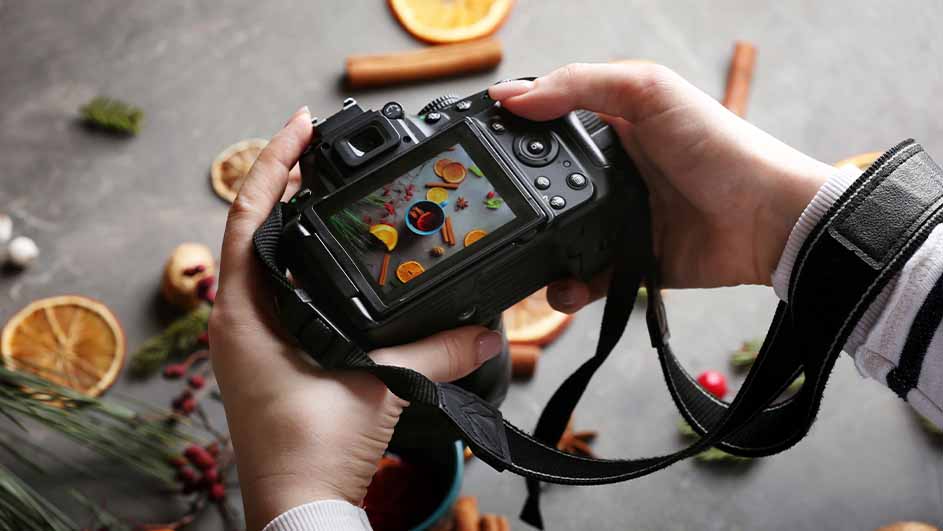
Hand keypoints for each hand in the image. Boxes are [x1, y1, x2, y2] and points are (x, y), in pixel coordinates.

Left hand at [209, 107, 503, 529]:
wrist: (298, 508)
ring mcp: (251, 341)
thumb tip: (486, 330)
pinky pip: (282, 293)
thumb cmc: (310, 453)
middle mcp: (238, 321)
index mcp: (245, 316)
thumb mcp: (377, 389)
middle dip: (286, 184)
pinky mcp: (270, 359)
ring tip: (329, 192)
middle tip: (323, 151)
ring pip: (267, 262)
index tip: (302, 126)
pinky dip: (306, 265)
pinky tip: (335, 263)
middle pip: (255, 230)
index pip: (250, 216)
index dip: (275, 163)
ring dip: (294, 223)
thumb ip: (435, 352)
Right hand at [489, 63, 834, 310]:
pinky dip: (569, 288)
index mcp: (612, 126)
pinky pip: (586, 279)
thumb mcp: (648, 92)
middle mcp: (612, 173)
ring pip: (559, 238)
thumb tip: (511, 95)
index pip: (549, 126)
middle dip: (518, 203)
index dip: (515, 134)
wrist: (769, 219)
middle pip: (546, 188)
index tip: (478, 148)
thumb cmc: (720, 146)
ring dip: (537, 252)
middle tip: (490, 213)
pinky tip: (563, 288)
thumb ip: (579, 86)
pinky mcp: (631, 261)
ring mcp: (619, 220)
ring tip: (520, 257)